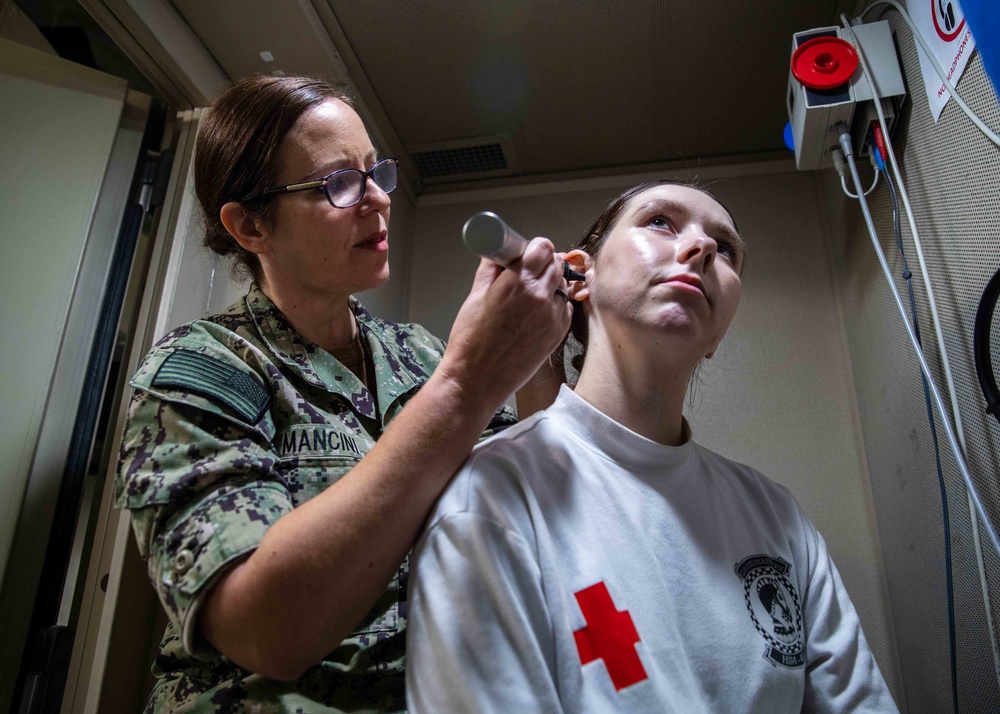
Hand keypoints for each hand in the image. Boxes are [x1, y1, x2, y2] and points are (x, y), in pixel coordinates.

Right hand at [441, 237, 572, 406]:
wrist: (478, 379)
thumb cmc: (471, 339)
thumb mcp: (475, 296)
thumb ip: (491, 269)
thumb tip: (500, 253)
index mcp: (518, 282)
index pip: (543, 247)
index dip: (535, 247)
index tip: (528, 252)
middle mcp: (541, 296)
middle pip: (556, 264)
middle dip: (544, 263)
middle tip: (528, 272)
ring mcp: (552, 316)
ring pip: (562, 285)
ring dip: (550, 284)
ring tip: (529, 296)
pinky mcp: (558, 333)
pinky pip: (564, 307)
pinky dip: (555, 304)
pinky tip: (536, 313)